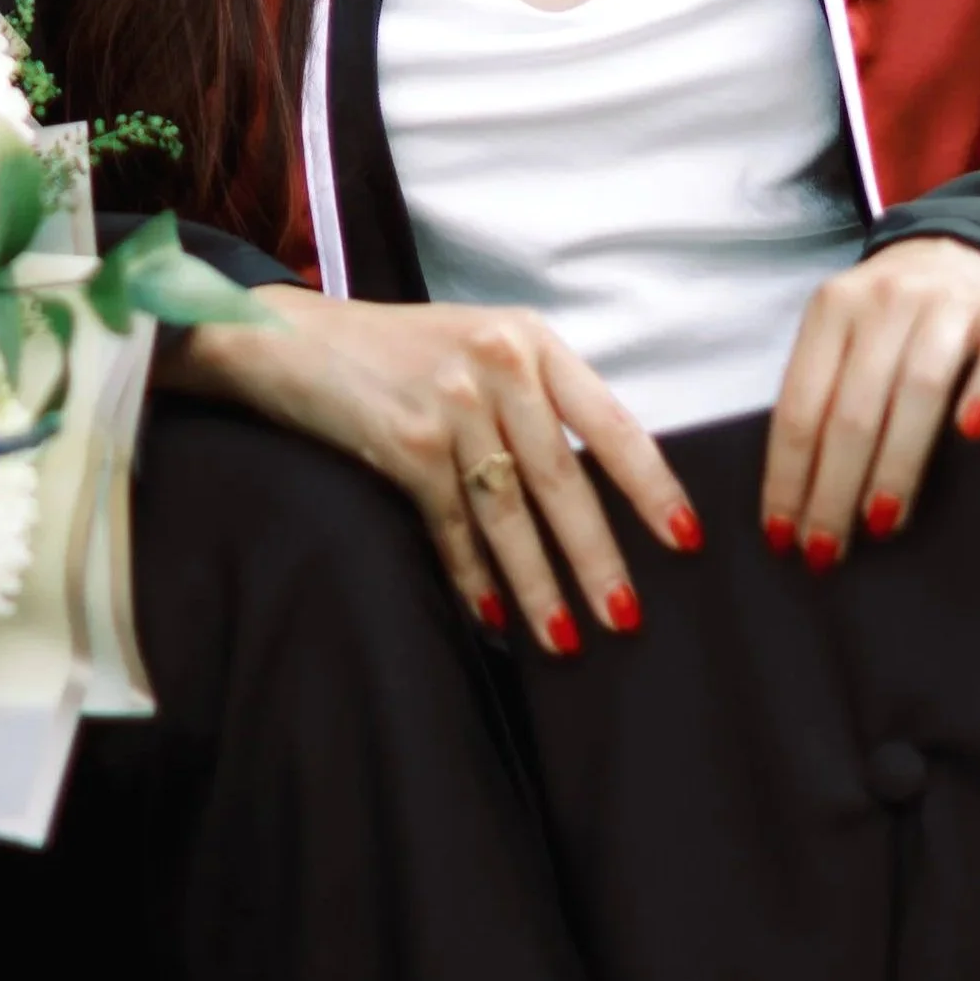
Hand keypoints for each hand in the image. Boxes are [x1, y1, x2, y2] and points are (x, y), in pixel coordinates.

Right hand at [177, 291, 703, 652]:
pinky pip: (452, 527)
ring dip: (540, 584)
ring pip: (510, 512)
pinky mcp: (405, 442)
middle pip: (563, 480)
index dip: (652, 488)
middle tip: (628, 617)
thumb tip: (602, 487)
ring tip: (567, 640)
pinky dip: (474, 579)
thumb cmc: (398, 352)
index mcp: (530, 340)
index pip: (611, 422)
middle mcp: (497, 365)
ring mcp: (450, 403)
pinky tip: (494, 620)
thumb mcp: (480, 348)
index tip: (687, 540)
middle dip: (597, 558)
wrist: (292, 340)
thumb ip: (537, 398)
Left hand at [761, 237, 979, 567]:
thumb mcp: (843, 336)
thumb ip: (823, 394)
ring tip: (880, 522)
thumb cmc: (889, 317)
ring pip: (916, 390)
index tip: (781, 535)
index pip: (799, 406)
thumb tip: (796, 497)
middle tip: (826, 550)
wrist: (964, 250)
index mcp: (830, 311)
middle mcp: (883, 302)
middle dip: (834, 488)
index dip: (788, 475)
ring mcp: (946, 306)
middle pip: (853, 409)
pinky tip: (972, 437)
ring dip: (896, 463)